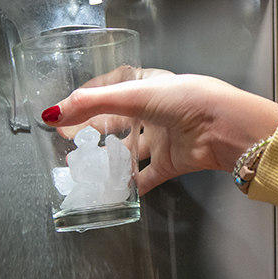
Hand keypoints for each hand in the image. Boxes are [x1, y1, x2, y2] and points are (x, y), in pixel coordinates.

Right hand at [44, 72, 277, 194]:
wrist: (224, 129)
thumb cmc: (187, 101)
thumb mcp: (135, 95)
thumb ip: (93, 104)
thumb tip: (53, 114)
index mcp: (148, 86)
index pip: (110, 91)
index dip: (86, 101)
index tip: (62, 114)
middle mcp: (154, 111)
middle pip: (116, 122)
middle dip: (92, 132)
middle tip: (67, 142)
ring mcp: (162, 138)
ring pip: (128, 150)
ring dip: (106, 160)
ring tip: (80, 168)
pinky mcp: (170, 163)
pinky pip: (144, 176)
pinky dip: (129, 185)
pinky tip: (112, 191)